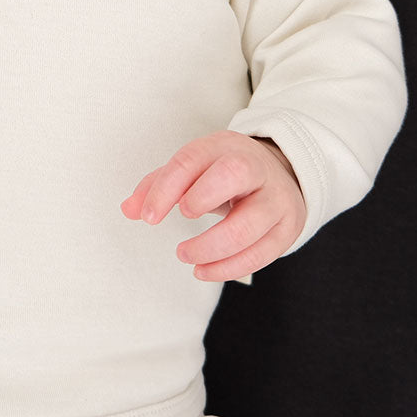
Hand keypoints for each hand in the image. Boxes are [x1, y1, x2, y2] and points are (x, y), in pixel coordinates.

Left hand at [121, 132, 305, 280]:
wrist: (282, 174)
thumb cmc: (226, 174)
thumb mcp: (194, 168)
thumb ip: (158, 185)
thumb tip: (129, 209)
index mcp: (223, 147)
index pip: (191, 160)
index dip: (166, 189)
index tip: (148, 217)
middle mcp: (254, 167)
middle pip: (234, 173)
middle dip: (202, 198)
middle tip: (183, 218)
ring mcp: (275, 198)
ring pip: (249, 225)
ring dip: (211, 248)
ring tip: (186, 255)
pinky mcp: (287, 228)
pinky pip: (261, 255)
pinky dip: (228, 268)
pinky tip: (205, 270)